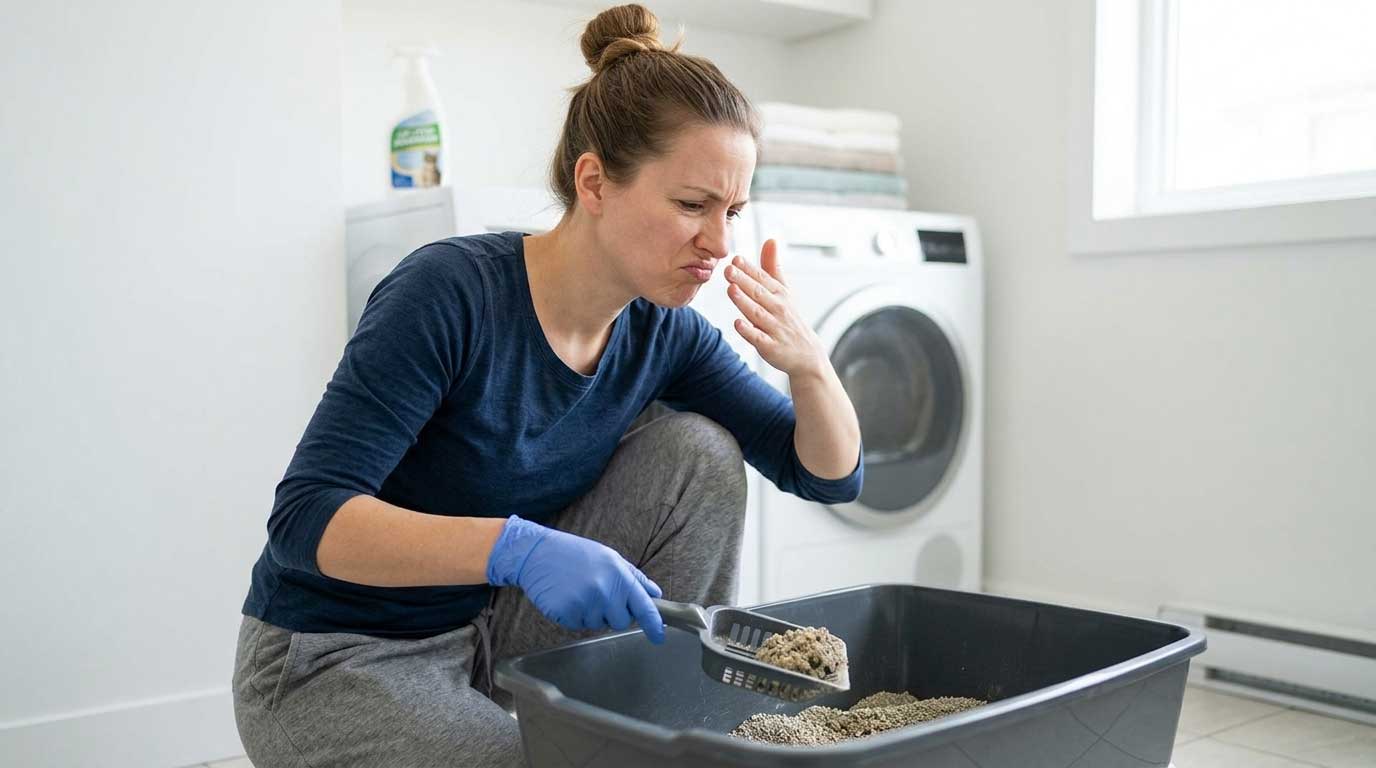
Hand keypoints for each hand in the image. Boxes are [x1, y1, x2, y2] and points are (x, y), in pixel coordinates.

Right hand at [486, 516, 665, 642]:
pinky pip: (579, 626)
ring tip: (578, 590)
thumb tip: (655, 594)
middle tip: (598, 594)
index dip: (653, 624)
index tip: (659, 636)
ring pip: (599, 625)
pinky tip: (567, 597)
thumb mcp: (609, 558)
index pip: (644, 607)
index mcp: (619, 575)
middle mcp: (605, 591)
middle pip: (621, 622)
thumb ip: (634, 577)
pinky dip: (575, 616)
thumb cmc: (575, 554)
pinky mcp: (567, 614)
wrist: (536, 553)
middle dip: (613, 614)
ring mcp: (586, 604)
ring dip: (591, 614)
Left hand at [724, 239, 826, 376]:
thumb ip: (772, 267)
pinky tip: (737, 323)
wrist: (807, 355)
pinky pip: (758, 338)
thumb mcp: (784, 291)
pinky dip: (749, 331)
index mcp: (780, 294)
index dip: (749, 269)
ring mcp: (774, 329)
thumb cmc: (789, 318)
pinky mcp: (770, 347)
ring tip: (731, 289)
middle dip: (744, 280)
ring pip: (757, 314)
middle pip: (759, 293)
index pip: (763, 279)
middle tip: (728, 269)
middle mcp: (778, 309)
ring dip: (744, 302)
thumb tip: (770, 239)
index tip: (736, 258)